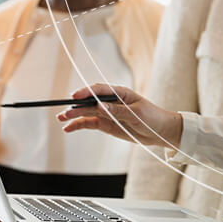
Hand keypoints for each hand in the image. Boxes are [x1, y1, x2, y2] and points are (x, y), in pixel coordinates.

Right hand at [57, 84, 182, 148]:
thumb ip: (117, 111)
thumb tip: (99, 106)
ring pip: (87, 112)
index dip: (86, 92)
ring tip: (61, 120)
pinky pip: (90, 123)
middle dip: (76, 106)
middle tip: (64, 113)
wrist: (160, 131)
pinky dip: (79, 125)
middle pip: (90, 102)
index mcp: (120, 93)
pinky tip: (69, 128)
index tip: (75, 96)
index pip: (99, 89)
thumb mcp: (136, 114)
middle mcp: (111, 101)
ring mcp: (108, 113)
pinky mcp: (107, 124)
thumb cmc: (152, 118)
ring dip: (74, 116)